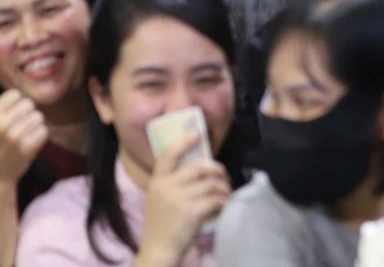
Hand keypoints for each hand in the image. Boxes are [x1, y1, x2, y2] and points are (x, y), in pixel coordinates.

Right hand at [0, 73, 47, 185]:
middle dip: (25, 113)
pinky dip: (40, 136)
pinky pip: (44, 130)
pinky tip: (29, 142)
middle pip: (29, 104)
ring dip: (33, 124)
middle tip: (16, 125)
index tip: (8, 115)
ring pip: (38, 116)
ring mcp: (17, 137)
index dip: (14, 104)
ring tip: (23, 134)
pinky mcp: (29, 148)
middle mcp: (3, 125)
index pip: (15, 94)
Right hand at [136, 130, 231, 266]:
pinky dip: (223, 202)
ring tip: (225, 195)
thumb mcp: (160, 197)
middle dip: (216, 169)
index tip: (196, 133)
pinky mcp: (191, 212)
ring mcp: (179, 199)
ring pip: (211, 183)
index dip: (184, 141)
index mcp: (157, 180)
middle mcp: (166, 186)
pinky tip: (223, 206)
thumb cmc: (162, 223)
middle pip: (199, 166)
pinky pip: (215, 199)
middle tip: (223, 176)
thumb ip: (174, 181)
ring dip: (223, 188)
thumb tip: (201, 166)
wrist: (158, 250)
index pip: (169, 154)